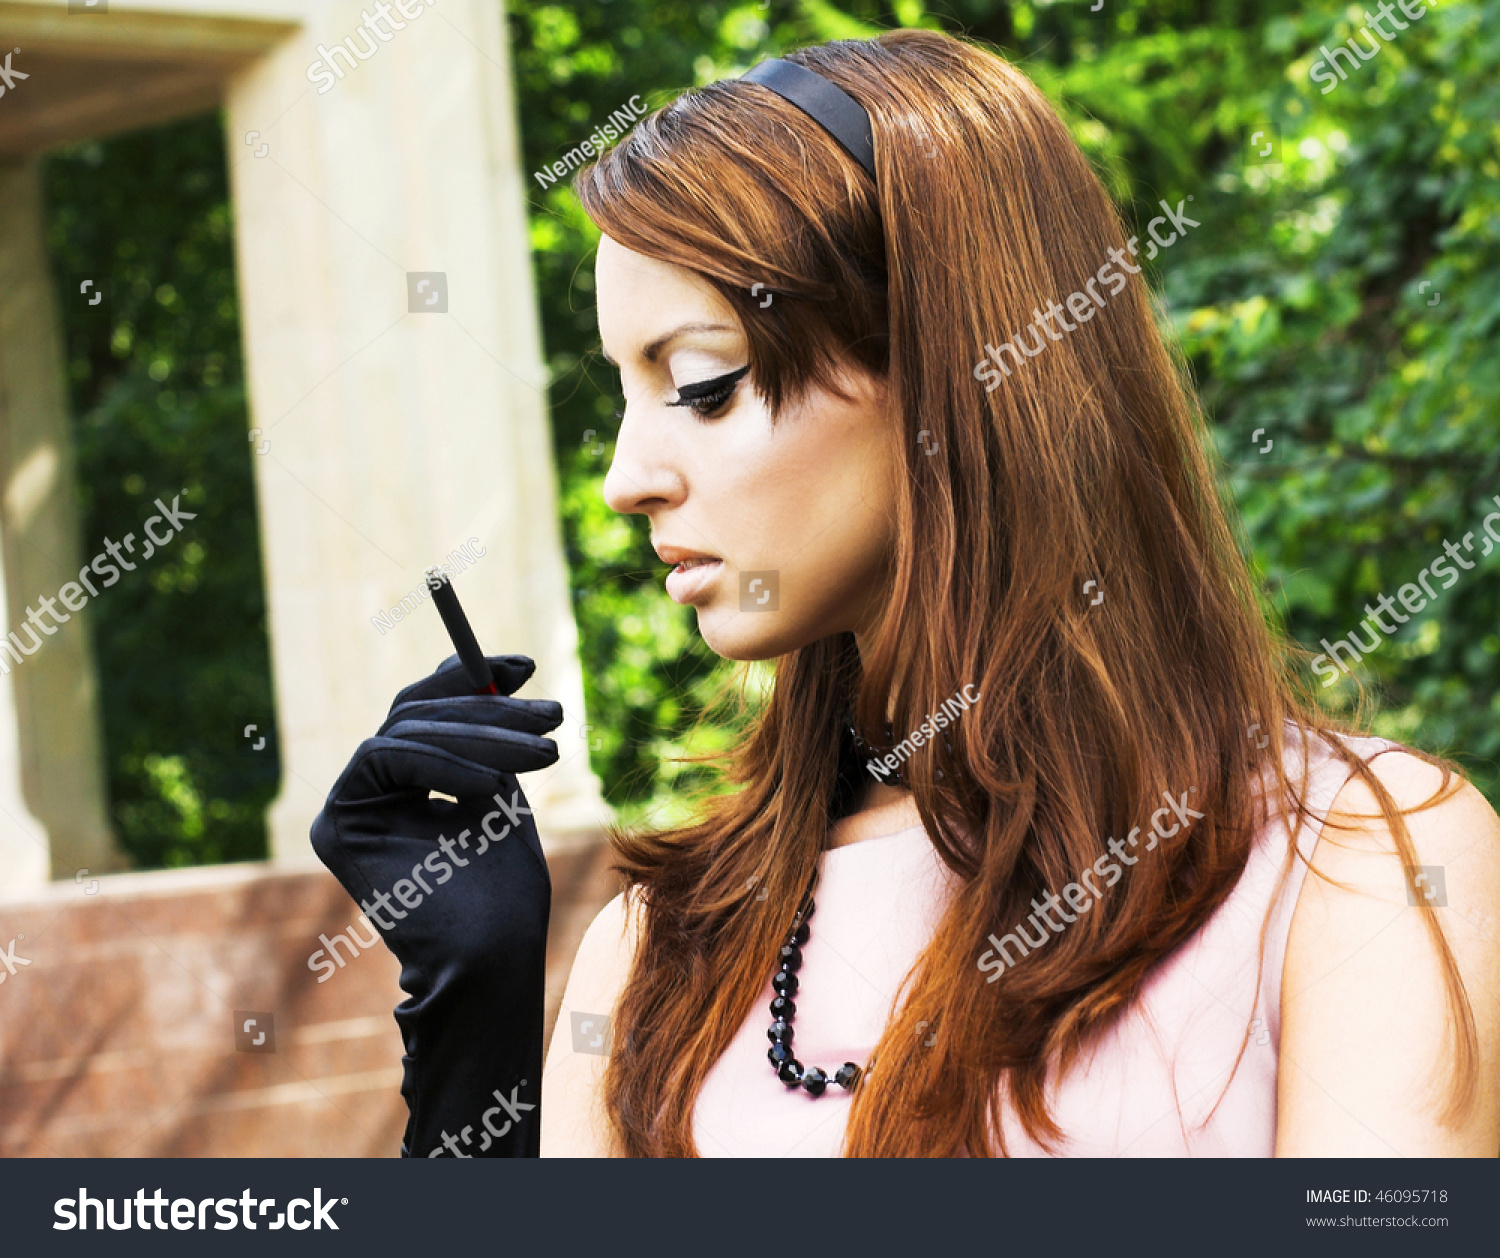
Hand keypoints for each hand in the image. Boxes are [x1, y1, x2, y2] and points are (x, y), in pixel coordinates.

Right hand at [310, 653, 560, 1156]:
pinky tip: (492, 789)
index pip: (424, 710)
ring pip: (405, 730)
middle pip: (413, 714)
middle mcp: (367, 794)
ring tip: (544, 754)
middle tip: (553, 711)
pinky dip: (445, 765)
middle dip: (488, 706)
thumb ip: (483, 735)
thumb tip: (486, 666)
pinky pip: (385, 758)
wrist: (492, 958)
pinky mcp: (336, 826)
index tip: (527, 665)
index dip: (469, 679)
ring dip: (483, 735)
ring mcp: (346, 809)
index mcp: (402, 787)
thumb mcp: (501, 789)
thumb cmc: (505, 890)